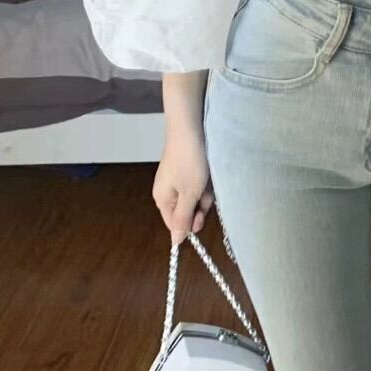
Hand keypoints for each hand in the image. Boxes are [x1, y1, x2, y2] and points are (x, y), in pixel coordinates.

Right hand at [152, 123, 213, 245]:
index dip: (190, 224)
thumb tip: (175, 242)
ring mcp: (177, 179)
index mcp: (162, 200)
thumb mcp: (188, 194)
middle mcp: (167, 191)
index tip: (202, 216)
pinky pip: (198, 184)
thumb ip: (182, 219)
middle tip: (205, 193)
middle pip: (186, 211)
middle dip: (200, 206)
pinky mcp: (187, 169)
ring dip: (204, 193)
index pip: (175, 225)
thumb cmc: (189, 163)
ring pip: (195, 197)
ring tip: (207, 179)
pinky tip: (207, 172)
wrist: (190, 129)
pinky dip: (205, 181)